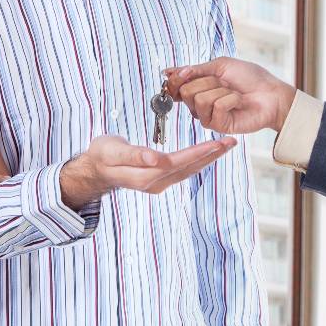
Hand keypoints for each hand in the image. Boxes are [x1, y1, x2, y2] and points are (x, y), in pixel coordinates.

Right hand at [59, 134, 237, 208]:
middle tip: (231, 141)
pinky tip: (207, 153)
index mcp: (146, 176)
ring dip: (208, 158)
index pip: (178, 163)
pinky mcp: (159, 180)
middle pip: (189, 168)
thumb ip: (133, 154)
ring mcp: (158, 184)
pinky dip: (197, 160)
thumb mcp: (112, 151)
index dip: (198, 153)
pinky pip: (183, 170)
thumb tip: (155, 159)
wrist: (94, 170)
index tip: (216, 142)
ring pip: (189, 171)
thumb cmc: (101, 156)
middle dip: (211, 155)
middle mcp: (156, 183)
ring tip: (225, 145)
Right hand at [162, 57, 296, 134]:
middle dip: (208, 82)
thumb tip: (168, 72)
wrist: (271, 94)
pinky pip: (216, 106)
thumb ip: (194, 70)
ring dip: (221, 90)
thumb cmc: (250, 78)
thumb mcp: (220, 66)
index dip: (176, 79)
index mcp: (198, 89)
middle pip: (186, 91)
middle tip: (225, 83)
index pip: (175, 86)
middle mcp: (200, 105)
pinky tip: (239, 102)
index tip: (184, 72)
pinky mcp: (219, 126)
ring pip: (199, 99)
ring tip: (233, 93)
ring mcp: (208, 116)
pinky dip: (231, 99)